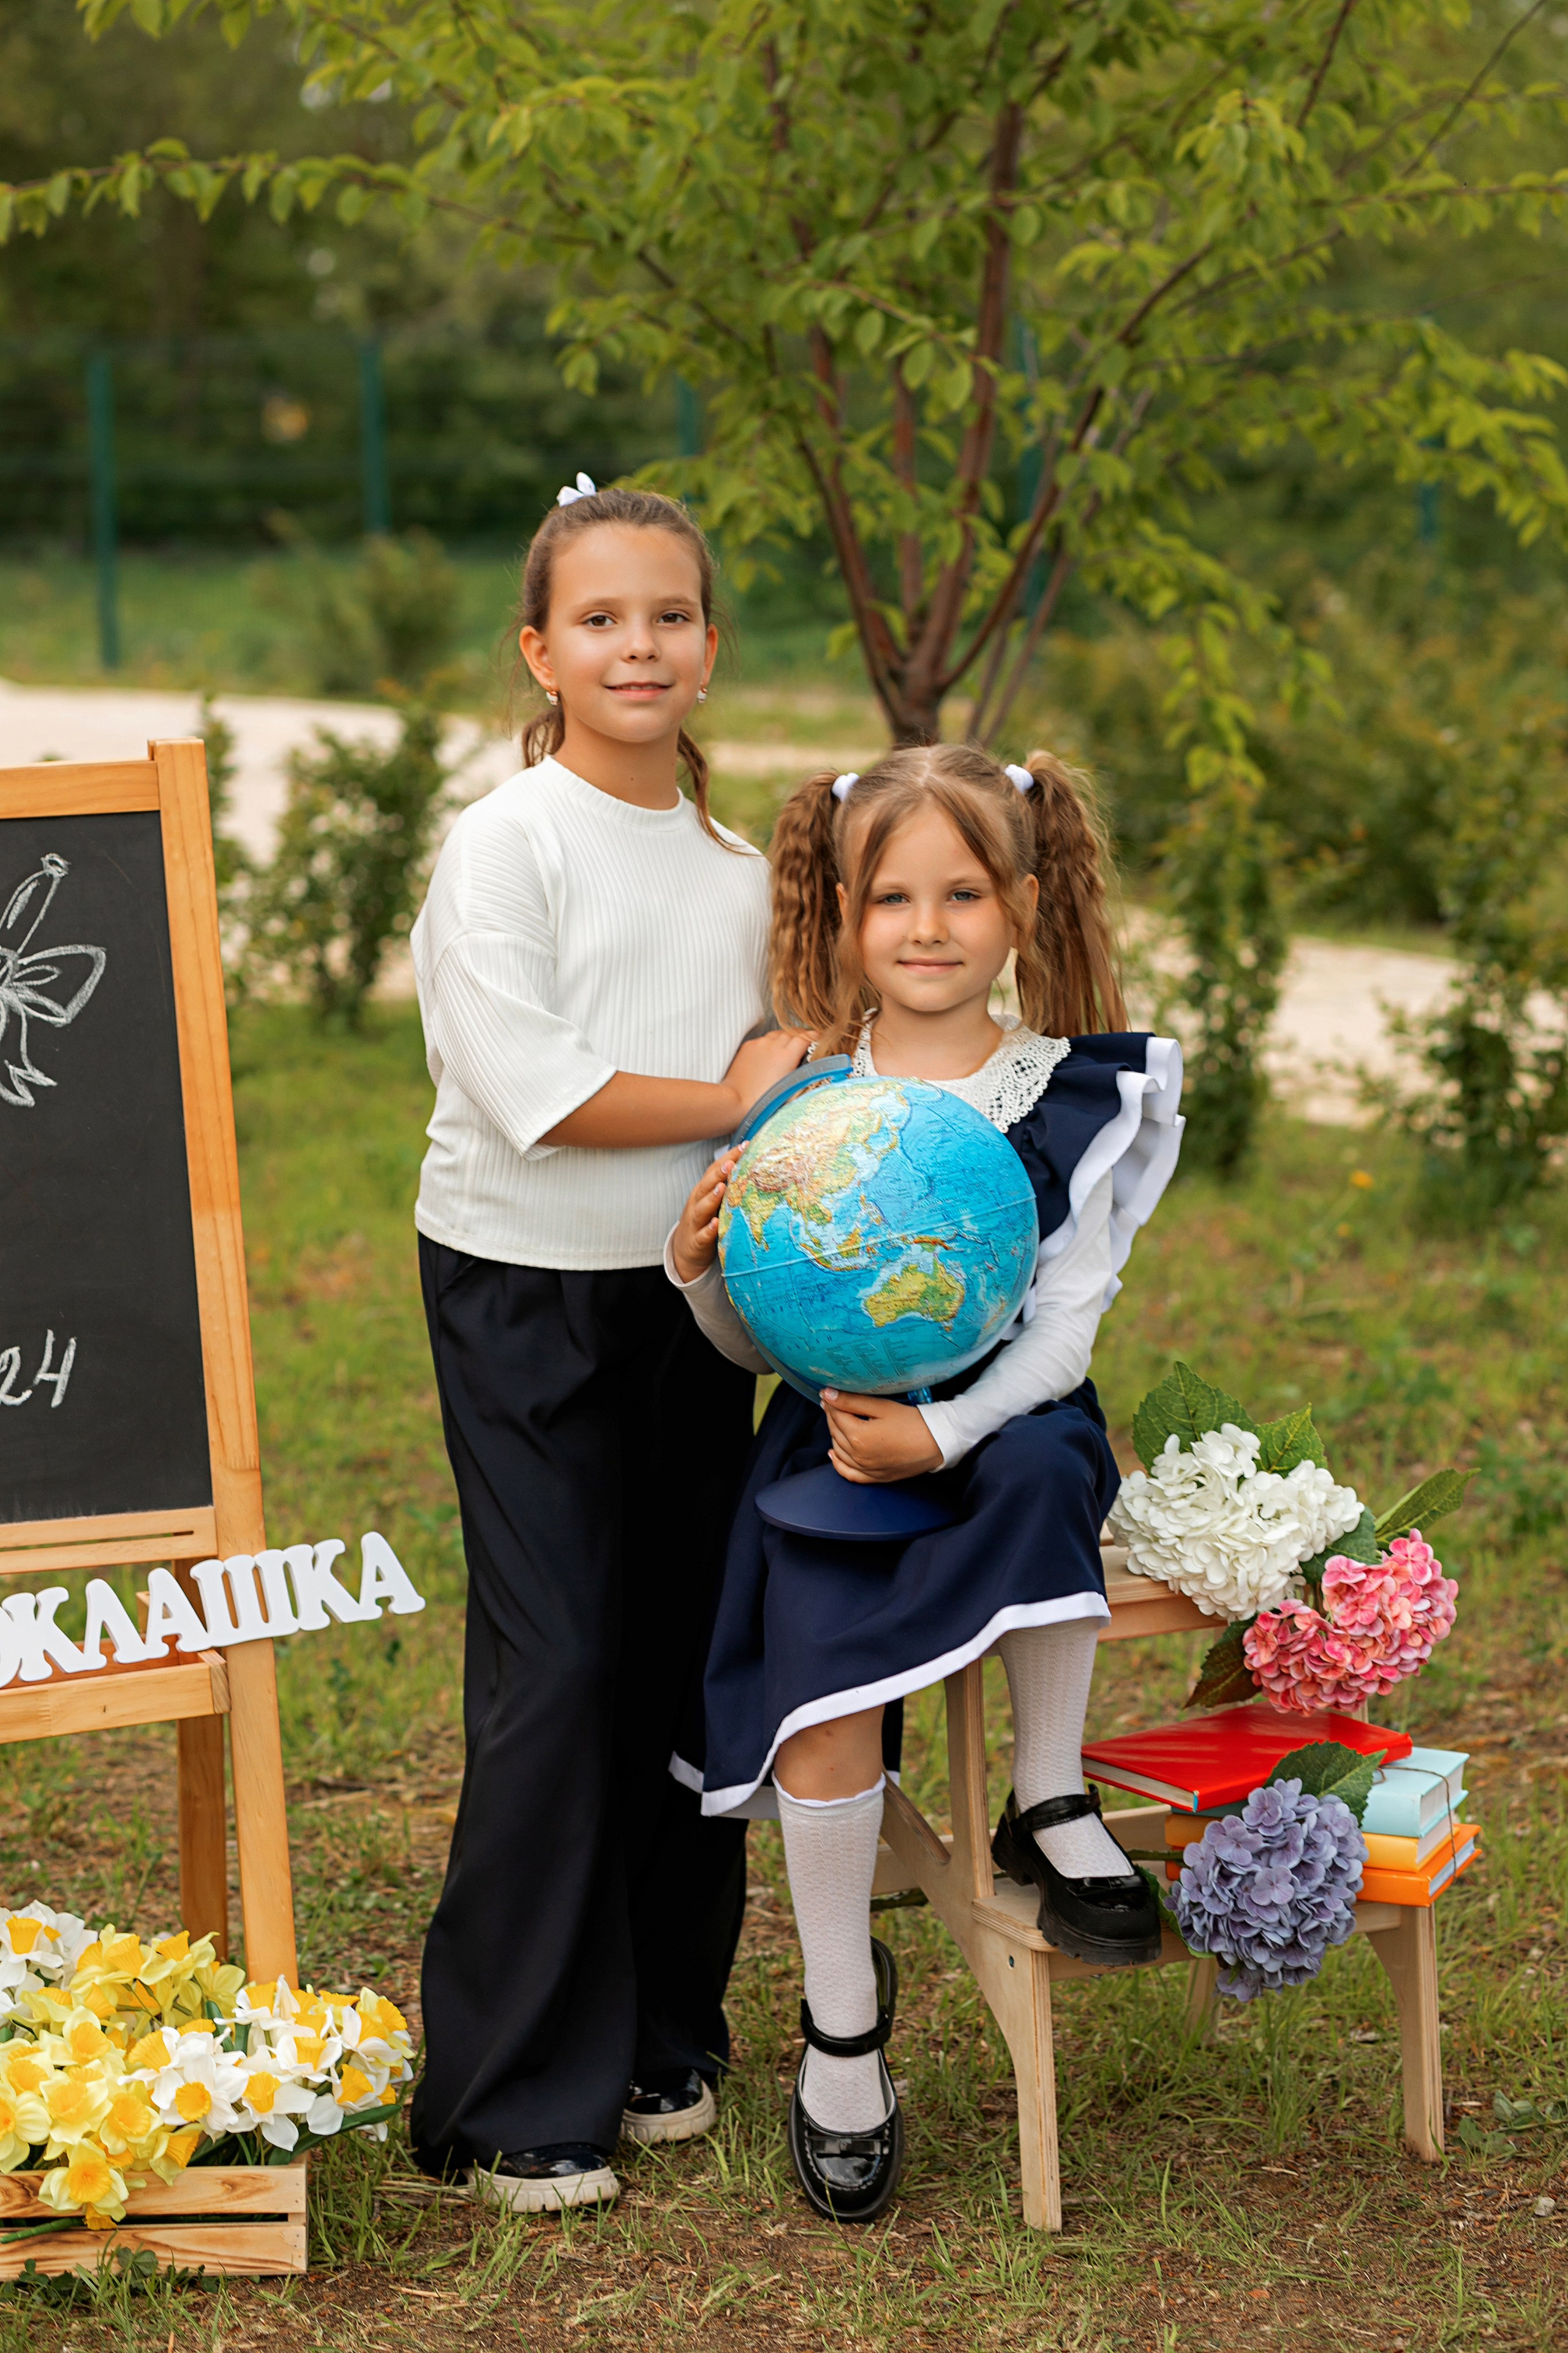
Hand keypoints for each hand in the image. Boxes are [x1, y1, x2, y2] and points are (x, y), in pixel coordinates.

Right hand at [672, 1149, 740, 1282]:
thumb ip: (728, 1188)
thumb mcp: (714, 1203)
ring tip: (722, 1188)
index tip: (745, 1146)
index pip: (715, 1170)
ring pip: (702, 1208)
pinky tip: (716, 1224)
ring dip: (711, 1198)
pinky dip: (708, 1230)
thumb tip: (752, 1168)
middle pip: (706, 1185)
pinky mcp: (696, 1242)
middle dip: (718, 1173)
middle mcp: (697, 1204)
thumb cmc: (706, 1222)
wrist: (685, 1251)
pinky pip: (702, 1235)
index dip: (728, 1157)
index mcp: (703, 1192)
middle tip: (731, 1163)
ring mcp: (695, 1223)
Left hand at [720, 1027, 812, 1126]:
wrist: (736, 1101)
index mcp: (787, 1055)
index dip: (814, 1037)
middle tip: (804, 1044)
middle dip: (800, 1037)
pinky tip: (769, 1053)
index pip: (806, 1037)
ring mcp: (759, 1044)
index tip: (818, 1039)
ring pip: (777, 1034)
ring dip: (784, 1038)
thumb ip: (802, 1071)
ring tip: (787, 1048)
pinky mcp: (748, 1046)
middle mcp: (773, 1045)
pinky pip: (763, 1039)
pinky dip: (769, 1043)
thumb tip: (809, 1064)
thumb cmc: (763, 1101)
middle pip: (792, 1033)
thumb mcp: (790, 1088)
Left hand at [820, 1391, 942, 1483]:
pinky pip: (849, 1474)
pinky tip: (833, 1454)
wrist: (937, 1442)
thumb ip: (853, 1401)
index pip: (836, 1416)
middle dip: (831, 1416)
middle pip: (836, 1432)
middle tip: (831, 1403)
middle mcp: (858, 1456)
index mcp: (859, 1437)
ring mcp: (866, 1469)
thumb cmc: (912, 1422)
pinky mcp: (875, 1477)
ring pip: (839, 1451)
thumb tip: (827, 1395)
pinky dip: (838, 1464)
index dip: (830, 1403)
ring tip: (835, 1421)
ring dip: (834, 1435)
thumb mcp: (882, 1407)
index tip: (827, 1393)